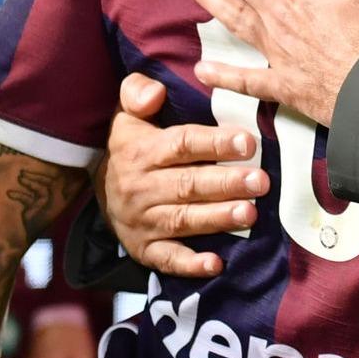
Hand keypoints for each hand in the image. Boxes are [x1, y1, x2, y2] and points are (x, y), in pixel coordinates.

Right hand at [102, 73, 262, 278]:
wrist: (98, 191)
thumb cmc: (130, 145)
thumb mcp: (126, 113)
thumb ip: (138, 92)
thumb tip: (155, 92)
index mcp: (141, 152)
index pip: (181, 145)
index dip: (214, 144)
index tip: (248, 142)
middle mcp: (141, 187)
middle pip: (188, 184)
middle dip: (226, 184)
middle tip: (260, 181)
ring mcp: (142, 221)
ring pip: (183, 220)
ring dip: (217, 218)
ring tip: (250, 213)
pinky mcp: (144, 248)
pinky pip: (166, 259)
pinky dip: (190, 264)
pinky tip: (216, 264)